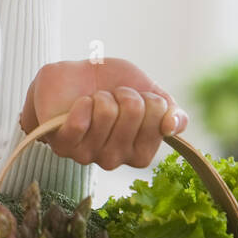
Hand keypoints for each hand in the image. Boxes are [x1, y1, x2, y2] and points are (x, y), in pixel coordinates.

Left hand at [17, 58, 188, 169]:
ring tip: (94, 100)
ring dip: (102, 96)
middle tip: (113, 97)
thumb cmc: (113, 87)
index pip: (161, 123)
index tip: (138, 99)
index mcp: (139, 152)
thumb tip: (173, 126)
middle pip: (134, 113)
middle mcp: (115, 159)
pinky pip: (80, 124)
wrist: (73, 77)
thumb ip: (170, 111)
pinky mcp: (63, 145)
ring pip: (107, 114)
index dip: (151, 100)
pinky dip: (82, 104)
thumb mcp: (149, 92)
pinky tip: (80, 104)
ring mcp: (87, 155)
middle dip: (125, 94)